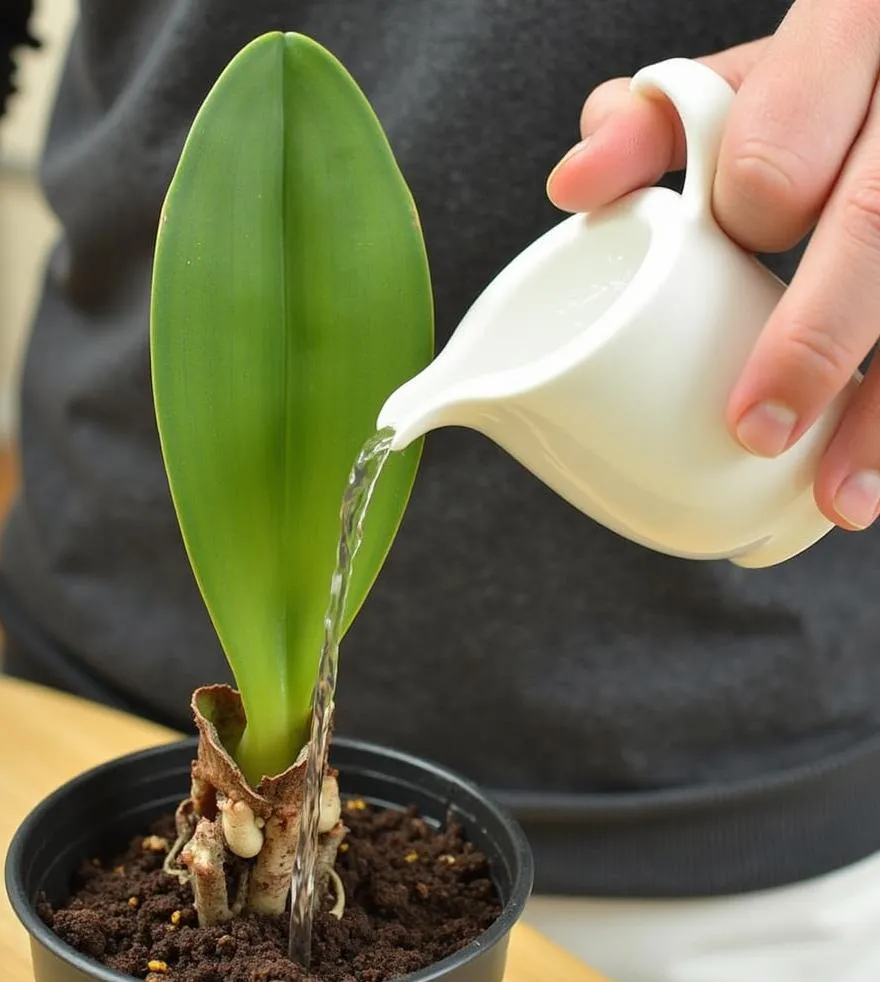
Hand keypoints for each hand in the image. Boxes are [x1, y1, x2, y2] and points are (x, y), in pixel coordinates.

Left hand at [546, 1, 879, 530]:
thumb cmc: (819, 91)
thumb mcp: (743, 85)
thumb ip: (653, 128)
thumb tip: (571, 187)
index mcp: (845, 42)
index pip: (781, 143)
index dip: (756, 199)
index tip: (738, 245)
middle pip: (871, 226)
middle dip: (811, 342)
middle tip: (754, 431)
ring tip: (835, 498)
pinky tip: (874, 478)